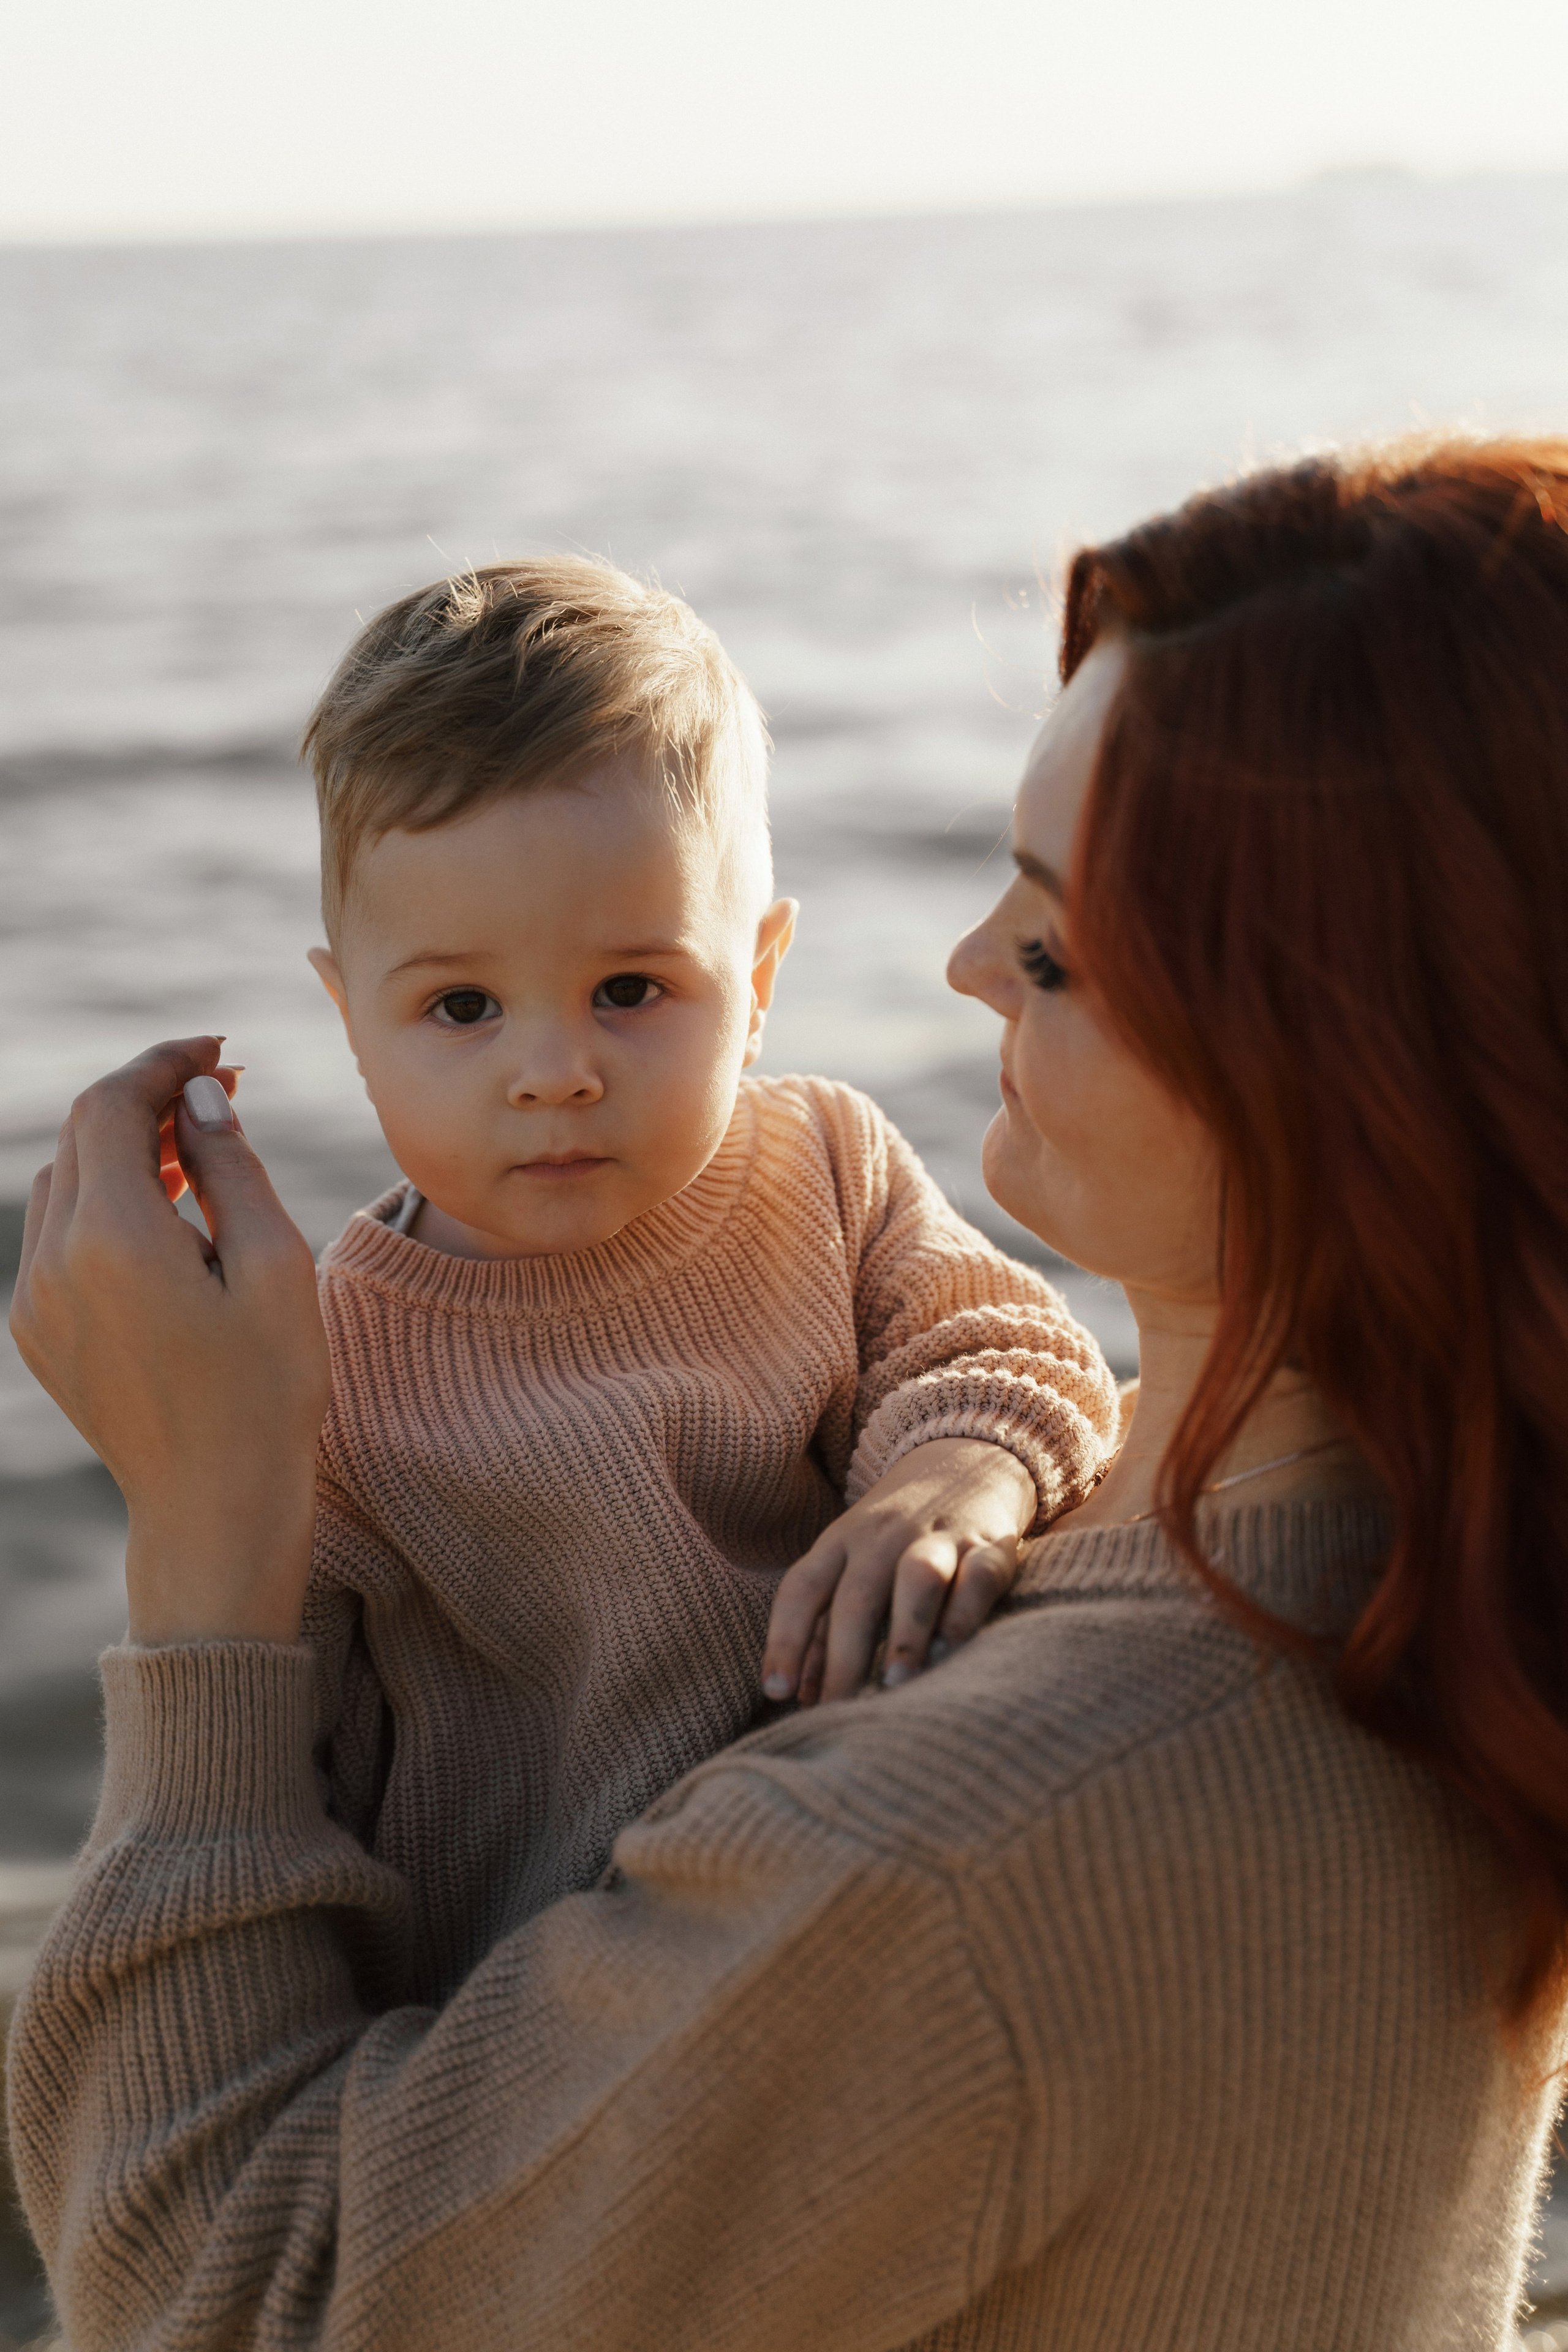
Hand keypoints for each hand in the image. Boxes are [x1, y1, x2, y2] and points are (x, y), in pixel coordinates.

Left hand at [9, 1037, 330, 1644]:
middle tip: (224, 1088)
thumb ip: (231, 1165)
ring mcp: (34, 1301)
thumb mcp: (276, 1266)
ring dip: (125, 1150)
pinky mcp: (36, 1332)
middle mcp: (54, 1263)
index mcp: (114, 1241)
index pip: (114, 1106)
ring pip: (65, 1182)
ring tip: (199, 1153)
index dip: (164, 1063)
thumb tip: (198, 1094)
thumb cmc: (266, 1391)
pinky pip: (57, 1238)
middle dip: (149, 1099)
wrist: (213, 1507)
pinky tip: (165, 1218)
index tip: (221, 1052)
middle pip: (83, 1136)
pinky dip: (105, 1204)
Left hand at [761, 1437, 1034, 1705]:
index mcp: (840, 1542)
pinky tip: (951, 1647)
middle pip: (857, 1594)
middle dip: (845, 1657)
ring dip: (905, 1631)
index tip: (776, 1692)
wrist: (965, 1461)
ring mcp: (939, 1537)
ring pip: (919, 1578)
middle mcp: (884, 1537)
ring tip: (896, 1681)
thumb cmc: (894, 1538)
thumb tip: (799, 1698)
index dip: (785, 1640)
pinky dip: (965, 1611)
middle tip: (838, 1710)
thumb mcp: (850, 1567)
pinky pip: (979, 1576)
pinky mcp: (991, 1545)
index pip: (802, 1588)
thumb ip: (825, 1631)